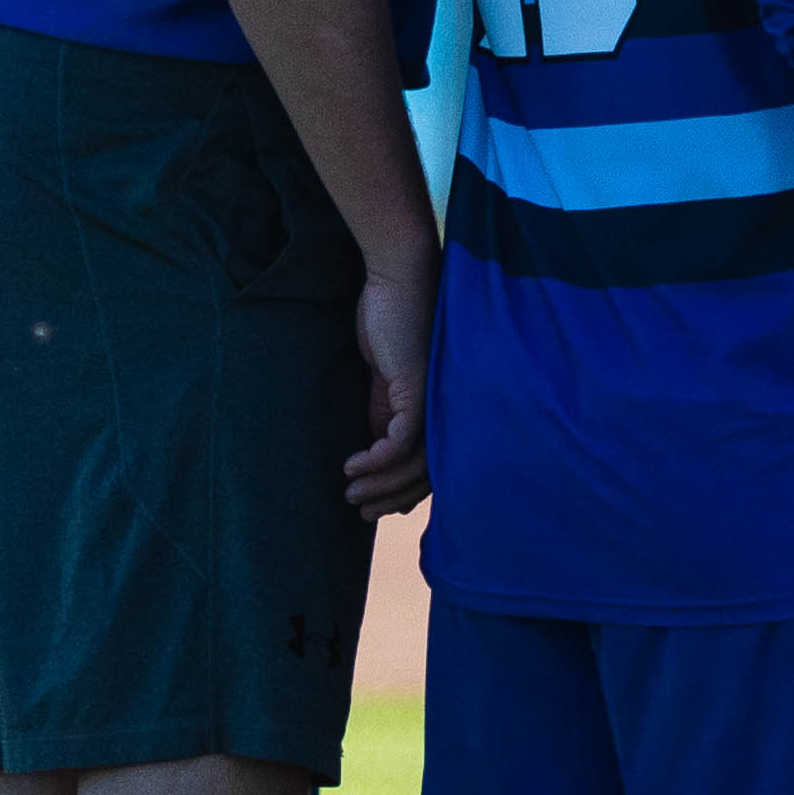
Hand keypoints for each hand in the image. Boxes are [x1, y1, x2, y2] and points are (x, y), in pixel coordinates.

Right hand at [339, 261, 432, 516]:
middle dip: (391, 498)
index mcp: (435, 410)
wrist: (397, 281)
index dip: (403, 493)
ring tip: (350, 496)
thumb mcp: (383, 378)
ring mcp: (434, 403)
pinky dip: (376, 459)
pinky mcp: (417, 391)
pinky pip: (399, 440)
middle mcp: (443, 411)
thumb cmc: (390, 323)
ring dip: (379, 485)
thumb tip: (372, 447)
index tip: (375, 508)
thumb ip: (382, 411)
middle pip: (426, 474)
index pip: (429, 466)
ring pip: (412, 463)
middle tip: (360, 513)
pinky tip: (350, 467)